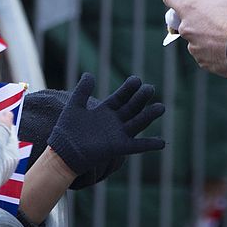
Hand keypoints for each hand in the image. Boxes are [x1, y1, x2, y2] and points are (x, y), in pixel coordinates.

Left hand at [48, 73, 164, 175]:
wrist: (63, 152)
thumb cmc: (67, 130)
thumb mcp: (75, 105)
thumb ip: (82, 90)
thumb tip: (89, 74)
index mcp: (105, 111)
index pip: (121, 97)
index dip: (129, 88)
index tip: (136, 79)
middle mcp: (114, 122)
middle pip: (132, 107)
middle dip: (141, 98)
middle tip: (150, 88)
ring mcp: (118, 135)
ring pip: (138, 123)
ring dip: (149, 116)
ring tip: (161, 107)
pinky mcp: (119, 148)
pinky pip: (138, 146)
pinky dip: (150, 144)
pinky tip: (163, 142)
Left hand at [163, 0, 226, 77]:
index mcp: (190, 7)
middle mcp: (187, 28)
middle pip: (184, 19)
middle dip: (198, 17)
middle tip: (216, 14)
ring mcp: (194, 48)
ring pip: (195, 38)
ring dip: (206, 35)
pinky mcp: (204, 63)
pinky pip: (205, 54)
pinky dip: (214, 51)